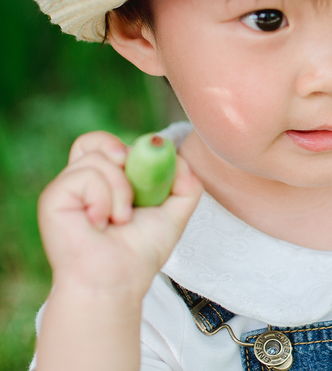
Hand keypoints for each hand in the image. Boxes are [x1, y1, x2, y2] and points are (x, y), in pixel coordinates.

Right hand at [38, 131, 202, 296]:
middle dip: (127, 162)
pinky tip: (100, 223)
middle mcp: (81, 182)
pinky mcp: (54, 197)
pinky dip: (103, 198)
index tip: (151, 173)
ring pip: (99, 159)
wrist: (117, 283)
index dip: (131, 150)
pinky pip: (85, 175)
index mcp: (103, 181)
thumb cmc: (140, 252)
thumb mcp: (174, 213)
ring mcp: (66, 188)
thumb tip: (177, 157)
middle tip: (135, 193)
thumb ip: (185, 183)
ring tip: (119, 219)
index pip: (108, 144)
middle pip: (97, 141)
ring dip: (121, 190)